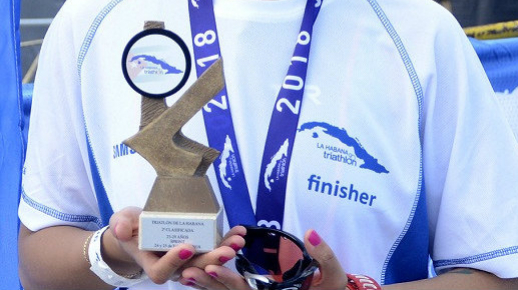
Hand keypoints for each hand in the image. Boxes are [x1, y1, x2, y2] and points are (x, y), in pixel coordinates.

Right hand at [102, 209, 244, 285]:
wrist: (139, 227)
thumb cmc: (129, 226)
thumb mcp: (120, 222)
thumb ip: (120, 225)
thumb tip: (120, 230)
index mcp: (152, 264)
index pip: (163, 270)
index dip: (174, 262)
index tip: (185, 246)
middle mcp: (173, 266)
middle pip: (193, 269)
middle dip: (211, 260)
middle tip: (225, 250)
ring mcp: (188, 259)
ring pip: (208, 261)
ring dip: (224, 251)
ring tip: (237, 241)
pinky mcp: (198, 249)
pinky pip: (213, 248)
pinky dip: (226, 240)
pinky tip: (238, 231)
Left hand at [177, 227, 348, 289]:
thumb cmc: (333, 289)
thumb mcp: (334, 276)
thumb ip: (324, 256)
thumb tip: (311, 232)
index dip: (227, 279)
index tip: (210, 265)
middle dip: (208, 282)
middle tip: (186, 270)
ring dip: (205, 286)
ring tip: (182, 274)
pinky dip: (212, 286)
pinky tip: (193, 276)